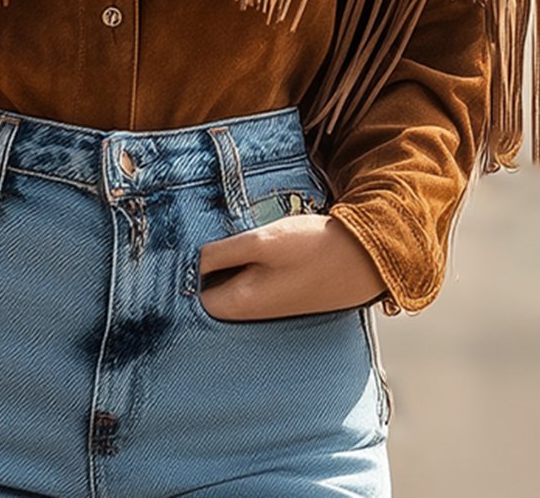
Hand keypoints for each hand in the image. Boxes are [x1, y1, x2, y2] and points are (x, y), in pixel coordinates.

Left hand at [197, 213, 388, 320]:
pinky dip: (245, 258)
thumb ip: (222, 253)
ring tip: (220, 228)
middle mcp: (249, 310)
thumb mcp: (262, 243)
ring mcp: (266, 302)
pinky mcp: (281, 290)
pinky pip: (250, 275)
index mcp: (237, 305)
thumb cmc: (314, 250)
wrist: (366, 258)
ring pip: (230, 278)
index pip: (190, 293)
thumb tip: (189, 260)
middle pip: (209, 286)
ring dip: (225, 257)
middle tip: (195, 229)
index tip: (173, 242)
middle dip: (202, 262)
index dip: (181, 268)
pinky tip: (248, 238)